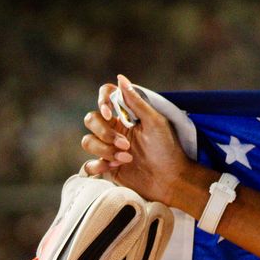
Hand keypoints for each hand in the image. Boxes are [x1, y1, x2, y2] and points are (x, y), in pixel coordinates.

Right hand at [80, 75, 197, 206]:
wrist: (172, 181)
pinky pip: (88, 164)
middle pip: (91, 120)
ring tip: (126, 159)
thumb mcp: (155, 123)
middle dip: (105, 134)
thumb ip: (137, 101)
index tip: (109, 114)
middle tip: (126, 145)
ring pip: (87, 142)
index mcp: (126, 116)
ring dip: (105, 151)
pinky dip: (97, 166)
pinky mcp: (107, 167)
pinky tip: (112, 169)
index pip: (105, 98)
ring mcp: (109, 148)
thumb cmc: (168, 150)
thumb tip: (120, 78)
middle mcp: (115, 130)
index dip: (102, 102)